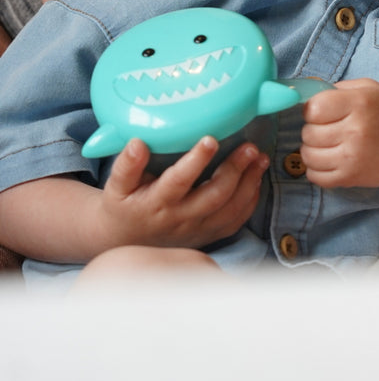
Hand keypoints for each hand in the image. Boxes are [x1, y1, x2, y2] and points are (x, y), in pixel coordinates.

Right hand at [96, 136, 268, 250]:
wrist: (126, 241)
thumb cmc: (124, 205)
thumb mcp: (116, 186)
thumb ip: (126, 166)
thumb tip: (138, 143)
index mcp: (156, 203)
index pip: (178, 181)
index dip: (196, 161)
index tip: (210, 139)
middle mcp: (179, 219)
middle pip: (213, 196)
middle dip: (234, 170)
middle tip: (249, 146)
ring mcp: (197, 229)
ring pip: (229, 210)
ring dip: (249, 183)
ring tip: (260, 157)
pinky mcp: (208, 234)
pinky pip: (234, 222)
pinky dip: (250, 201)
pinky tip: (257, 178)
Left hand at [299, 79, 378, 188]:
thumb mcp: (370, 89)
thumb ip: (338, 88)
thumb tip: (303, 93)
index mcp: (360, 103)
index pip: (313, 108)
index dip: (312, 110)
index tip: (322, 112)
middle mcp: (356, 131)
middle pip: (308, 133)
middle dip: (313, 130)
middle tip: (327, 129)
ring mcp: (353, 158)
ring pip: (308, 155)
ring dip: (312, 150)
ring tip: (326, 145)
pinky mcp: (350, 178)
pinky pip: (315, 176)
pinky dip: (316, 169)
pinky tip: (329, 160)